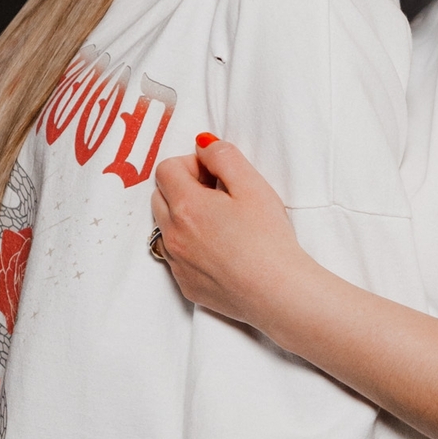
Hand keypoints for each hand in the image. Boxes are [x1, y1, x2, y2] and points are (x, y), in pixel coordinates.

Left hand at [152, 136, 305, 334]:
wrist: (278, 292)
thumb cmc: (268, 239)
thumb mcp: (253, 185)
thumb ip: (223, 156)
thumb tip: (203, 146)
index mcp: (186, 206)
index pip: (166, 169)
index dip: (190, 163)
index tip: (213, 173)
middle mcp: (172, 235)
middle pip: (160, 196)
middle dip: (183, 187)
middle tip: (218, 195)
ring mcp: (177, 263)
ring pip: (165, 227)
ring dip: (183, 217)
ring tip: (220, 223)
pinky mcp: (186, 285)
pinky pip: (176, 257)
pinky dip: (190, 247)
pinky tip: (221, 250)